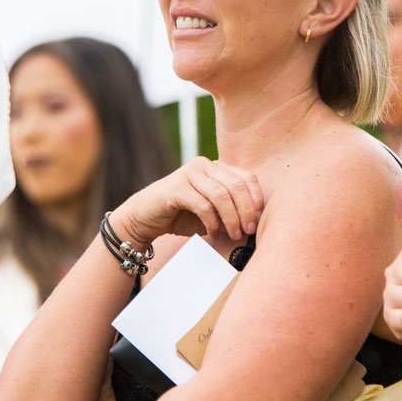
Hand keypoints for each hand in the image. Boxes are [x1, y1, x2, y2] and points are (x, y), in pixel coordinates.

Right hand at [111, 156, 262, 244]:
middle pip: (237, 186)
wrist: (144, 219)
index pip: (247, 178)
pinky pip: (203, 205)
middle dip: (246, 211)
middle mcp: (204, 165)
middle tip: (247, 231)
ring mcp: (189, 173)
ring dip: (231, 219)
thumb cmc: (180, 216)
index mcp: (216, 167)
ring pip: (222, 195)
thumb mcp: (212, 211)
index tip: (258, 221)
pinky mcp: (176, 187)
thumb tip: (255, 222)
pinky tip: (212, 234)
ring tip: (233, 235)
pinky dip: (212, 223)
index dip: (256, 200)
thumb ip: (231, 210)